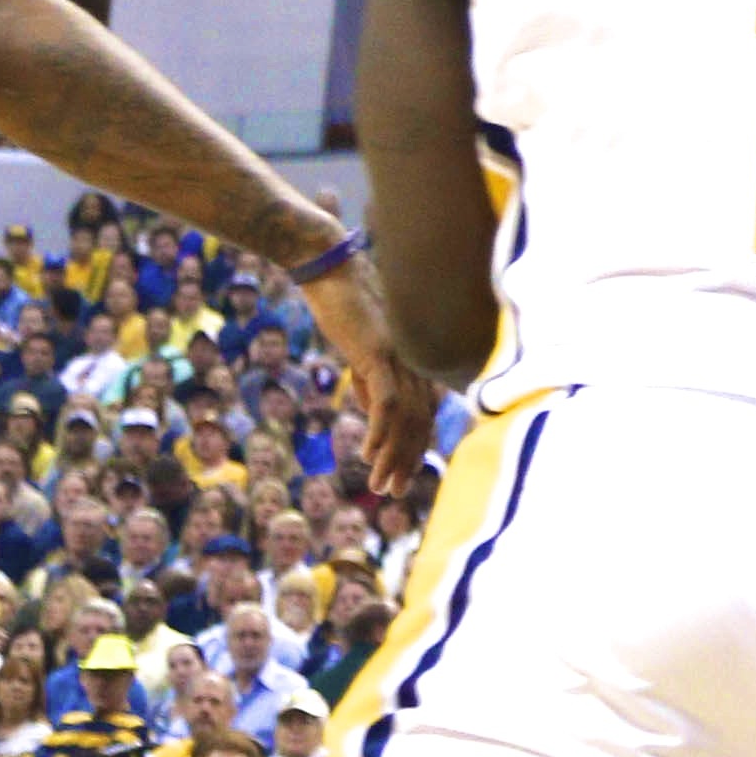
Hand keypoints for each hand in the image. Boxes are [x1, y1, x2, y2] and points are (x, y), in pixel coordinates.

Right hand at [303, 265, 438, 484]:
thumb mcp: (361, 349)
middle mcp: (416, 356)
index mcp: (416, 355)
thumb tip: (375, 412)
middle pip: (422, 419)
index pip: (427, 412)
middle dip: (408, 460)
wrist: (328, 264)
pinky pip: (386, 400)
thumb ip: (372, 379)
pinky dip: (380, 431)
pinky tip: (368, 454)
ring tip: (381, 485)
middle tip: (394, 492)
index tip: (405, 475)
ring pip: (407, 417)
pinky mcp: (378, 350)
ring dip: (394, 456)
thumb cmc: (344, 301)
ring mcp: (401, 353)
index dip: (417, 446)